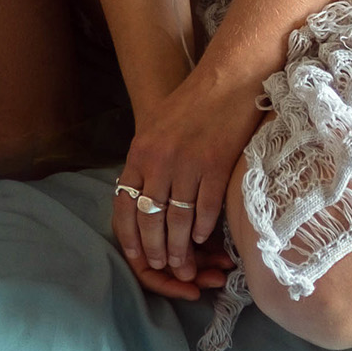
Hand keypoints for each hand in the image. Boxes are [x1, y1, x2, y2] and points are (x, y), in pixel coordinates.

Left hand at [113, 64, 264, 294]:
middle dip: (156, 251)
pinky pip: (206, 208)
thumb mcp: (156, 129)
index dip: (129, 237)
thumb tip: (141, 199)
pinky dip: (205, 229)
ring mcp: (187, 164)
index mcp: (139, 152)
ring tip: (184, 267)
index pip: (124, 205)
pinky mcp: (215, 165)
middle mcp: (158, 161)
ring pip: (178, 221)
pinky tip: (206, 240)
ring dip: (181, 249)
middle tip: (164, 269)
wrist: (227, 80)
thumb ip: (146, 162)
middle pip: (150, 219)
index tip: (137, 257)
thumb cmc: (193, 104)